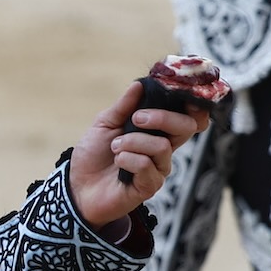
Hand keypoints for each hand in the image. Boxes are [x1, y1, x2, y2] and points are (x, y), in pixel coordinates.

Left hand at [68, 81, 211, 227]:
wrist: (77, 185)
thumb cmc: (93, 154)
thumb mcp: (104, 123)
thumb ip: (123, 106)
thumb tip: (139, 84)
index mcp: (157, 131)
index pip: (189, 117)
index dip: (193, 105)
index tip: (178, 94)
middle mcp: (163, 149)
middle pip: (187, 127)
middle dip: (163, 117)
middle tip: (137, 119)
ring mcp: (158, 168)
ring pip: (162, 146)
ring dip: (133, 141)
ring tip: (115, 147)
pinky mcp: (149, 186)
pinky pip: (147, 165)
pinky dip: (127, 159)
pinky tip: (117, 162)